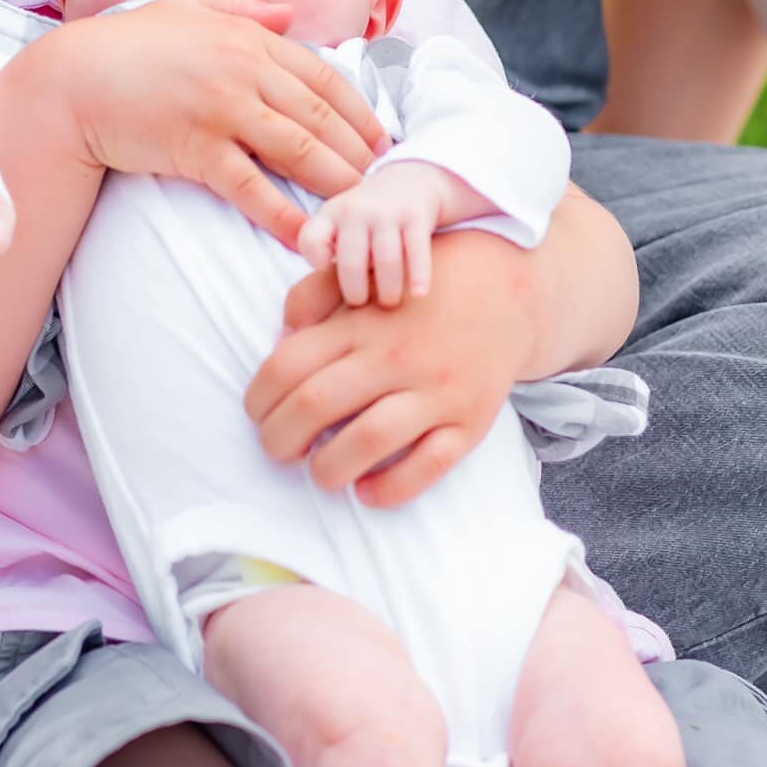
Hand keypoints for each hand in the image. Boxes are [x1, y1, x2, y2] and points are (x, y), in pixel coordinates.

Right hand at [49, 0, 391, 249]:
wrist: (70, 82)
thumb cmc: (127, 46)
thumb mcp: (188, 13)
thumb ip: (243, 11)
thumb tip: (290, 15)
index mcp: (248, 38)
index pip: (323, 77)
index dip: (359, 111)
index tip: (381, 140)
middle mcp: (243, 71)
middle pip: (321, 117)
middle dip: (359, 152)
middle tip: (385, 183)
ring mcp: (220, 110)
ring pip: (298, 150)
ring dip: (336, 183)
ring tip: (361, 210)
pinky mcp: (195, 149)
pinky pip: (250, 188)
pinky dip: (282, 214)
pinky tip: (306, 235)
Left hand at [245, 230, 537, 504]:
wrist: (509, 291)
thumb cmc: (420, 289)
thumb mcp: (364, 276)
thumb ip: (312, 296)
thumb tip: (279, 340)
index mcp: (362, 321)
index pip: (287, 366)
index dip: (258, 398)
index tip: (257, 414)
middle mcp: (396, 356)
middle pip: (315, 405)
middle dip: (279, 438)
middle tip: (277, 448)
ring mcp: (437, 391)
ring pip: (368, 441)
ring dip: (328, 469)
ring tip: (319, 472)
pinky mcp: (470, 422)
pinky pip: (428, 466)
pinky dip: (390, 488)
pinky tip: (365, 490)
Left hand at [299, 163, 455, 306]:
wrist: (407, 180)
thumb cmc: (363, 219)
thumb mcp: (336, 223)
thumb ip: (323, 251)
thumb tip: (316, 297)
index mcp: (331, 215)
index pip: (311, 237)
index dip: (315, 257)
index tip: (326, 271)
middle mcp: (357, 211)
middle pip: (352, 258)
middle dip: (355, 289)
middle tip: (360, 305)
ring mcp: (387, 213)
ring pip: (386, 257)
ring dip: (388, 287)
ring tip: (389, 303)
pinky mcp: (416, 217)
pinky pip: (417, 250)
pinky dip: (419, 274)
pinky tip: (419, 294)